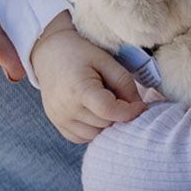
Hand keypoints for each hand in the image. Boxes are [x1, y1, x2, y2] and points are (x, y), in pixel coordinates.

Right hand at [31, 14, 145, 143]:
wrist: (49, 53)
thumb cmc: (80, 54)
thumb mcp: (106, 61)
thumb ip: (125, 84)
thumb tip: (139, 108)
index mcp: (79, 90)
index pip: (109, 111)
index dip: (130, 111)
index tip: (140, 105)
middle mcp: (66, 109)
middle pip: (105, 124)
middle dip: (119, 115)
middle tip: (119, 98)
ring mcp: (59, 119)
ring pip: (96, 135)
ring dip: (107, 124)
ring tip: (105, 103)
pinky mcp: (57, 124)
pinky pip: (83, 137)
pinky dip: (94, 129)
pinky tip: (94, 112)